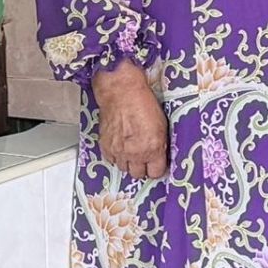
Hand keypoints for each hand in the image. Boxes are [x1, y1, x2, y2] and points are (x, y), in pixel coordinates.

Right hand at [90, 62, 168, 181]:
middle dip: (143, 168)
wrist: (121, 93)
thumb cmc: (144, 104)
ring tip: (132, 151)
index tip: (157, 164)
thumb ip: (161, 145)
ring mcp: (118, 152)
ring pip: (124, 169)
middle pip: (139, 174)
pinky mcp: (105, 147)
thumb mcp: (162, 125)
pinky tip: (121, 147)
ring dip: (129, 163)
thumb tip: (160, 156)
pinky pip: (112, 160)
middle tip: (145, 159)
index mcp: (153, 148)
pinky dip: (116, 156)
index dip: (157, 168)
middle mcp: (135, 153)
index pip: (156, 173)